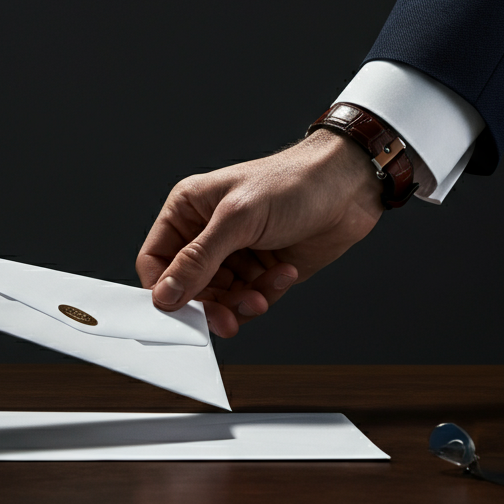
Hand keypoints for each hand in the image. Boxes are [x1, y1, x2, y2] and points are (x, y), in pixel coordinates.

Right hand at [136, 130, 383, 337]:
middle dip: (210, 305)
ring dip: (241, 303)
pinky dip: (265, 295)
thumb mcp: (238, 218)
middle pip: (187, 288)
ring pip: (219, 300)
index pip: (155, 260)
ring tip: (262, 294)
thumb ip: (198, 259)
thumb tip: (165, 294)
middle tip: (226, 320)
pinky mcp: (261, 271)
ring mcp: (234, 254)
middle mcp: (206, 234)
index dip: (163, 289)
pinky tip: (283, 274)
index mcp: (188, 210)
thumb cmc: (293, 183)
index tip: (177, 314)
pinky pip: (249, 300)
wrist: (348, 187)